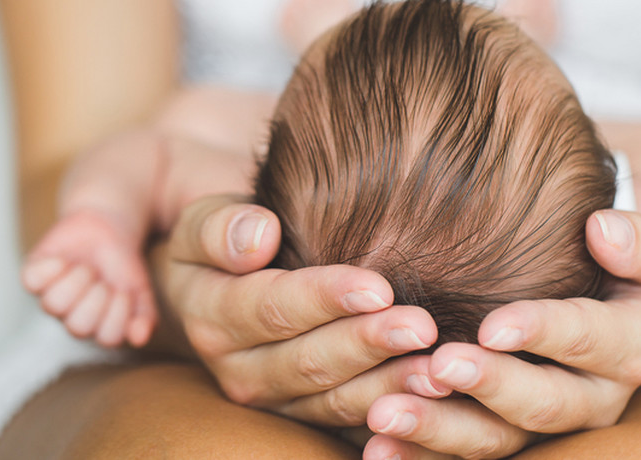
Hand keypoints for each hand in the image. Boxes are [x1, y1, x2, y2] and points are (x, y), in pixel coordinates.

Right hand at [152, 194, 448, 426]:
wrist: (225, 277)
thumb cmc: (227, 237)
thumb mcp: (203, 222)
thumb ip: (220, 228)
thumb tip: (258, 236)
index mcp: (212, 318)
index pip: (274, 308)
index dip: (326, 299)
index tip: (379, 288)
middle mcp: (240, 370)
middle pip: (310, 362)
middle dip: (369, 345)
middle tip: (423, 328)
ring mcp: (276, 400)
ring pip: (336, 400)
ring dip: (390, 387)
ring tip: (438, 369)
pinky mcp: (308, 415)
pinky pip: (353, 419)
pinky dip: (395, 408)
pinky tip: (434, 395)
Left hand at [359, 209, 640, 459]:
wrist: (613, 301)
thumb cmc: (623, 262)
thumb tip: (603, 229)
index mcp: (631, 347)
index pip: (589, 340)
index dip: (543, 333)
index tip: (492, 325)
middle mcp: (595, 399)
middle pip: (543, 404)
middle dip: (489, 387)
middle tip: (439, 365)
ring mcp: (548, 425)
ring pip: (499, 440)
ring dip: (440, 430)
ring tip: (386, 413)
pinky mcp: (509, 436)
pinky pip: (466, 456)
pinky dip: (421, 454)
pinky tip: (378, 447)